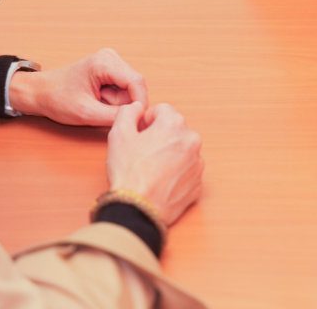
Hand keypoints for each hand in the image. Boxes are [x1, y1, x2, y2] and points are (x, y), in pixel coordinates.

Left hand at [9, 47, 148, 125]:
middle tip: (101, 110)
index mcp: (105, 62)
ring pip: (130, 88)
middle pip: (135, 86)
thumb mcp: (86, 113)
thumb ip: (114, 116)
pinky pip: (123, 88)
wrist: (40, 92)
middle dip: (124, 103)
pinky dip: (114, 99)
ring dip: (118, 102)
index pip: (137, 82)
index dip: (139, 104)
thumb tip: (137, 116)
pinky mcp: (110, 69)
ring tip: (97, 104)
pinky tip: (98, 100)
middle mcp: (111, 57)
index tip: (133, 121)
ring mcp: (111, 61)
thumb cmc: (57, 99)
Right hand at [107, 102, 203, 226]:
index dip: (147, 120)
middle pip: (174, 129)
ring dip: (169, 153)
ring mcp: (197, 163)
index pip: (162, 110)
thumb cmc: (129, 172)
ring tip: (151, 168)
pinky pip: (186, 170)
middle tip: (142, 151)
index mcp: (174, 124)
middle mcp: (191, 140)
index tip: (139, 133)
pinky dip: (176, 172)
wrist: (138, 209)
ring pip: (181, 149)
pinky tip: (160, 180)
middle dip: (159, 136)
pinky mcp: (198, 183)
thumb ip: (128, 112)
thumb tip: (137, 108)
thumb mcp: (119, 134)